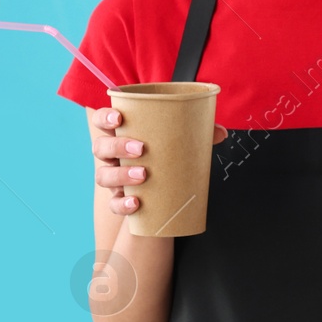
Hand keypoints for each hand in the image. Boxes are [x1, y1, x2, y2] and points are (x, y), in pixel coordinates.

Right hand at [91, 107, 227, 216]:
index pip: (102, 121)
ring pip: (103, 175)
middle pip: (101, 147)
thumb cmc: (166, 156)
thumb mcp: (180, 143)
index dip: (105, 117)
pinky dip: (122, 204)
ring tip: (143, 174)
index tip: (119, 118)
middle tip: (141, 148)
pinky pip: (113, 204)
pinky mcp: (119, 200)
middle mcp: (112, 156)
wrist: (163, 192)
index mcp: (122, 134)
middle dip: (117, 146)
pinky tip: (136, 203)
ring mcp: (113, 178)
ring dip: (120, 175)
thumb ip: (198, 134)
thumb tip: (221, 132)